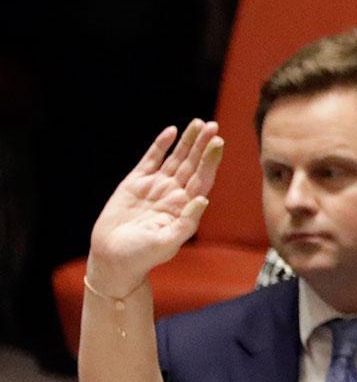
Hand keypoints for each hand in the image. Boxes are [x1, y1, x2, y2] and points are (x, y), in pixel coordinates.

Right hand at [87, 120, 222, 296]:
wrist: (114, 258)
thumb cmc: (142, 256)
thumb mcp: (167, 242)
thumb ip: (186, 223)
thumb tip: (203, 200)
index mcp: (185, 207)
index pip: (203, 179)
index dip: (210, 161)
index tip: (218, 142)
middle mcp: (174, 194)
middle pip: (192, 164)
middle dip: (202, 145)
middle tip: (212, 125)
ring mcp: (156, 187)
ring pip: (175, 159)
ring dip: (187, 142)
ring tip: (198, 123)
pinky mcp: (136, 183)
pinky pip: (151, 160)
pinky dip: (160, 146)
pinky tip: (171, 132)